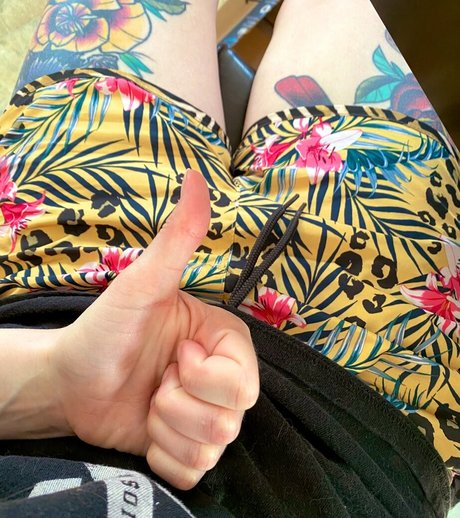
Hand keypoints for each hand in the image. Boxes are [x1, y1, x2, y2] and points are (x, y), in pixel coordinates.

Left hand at [50, 169, 258, 488]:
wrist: (70, 380)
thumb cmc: (107, 329)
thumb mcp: (143, 284)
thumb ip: (178, 238)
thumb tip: (198, 178)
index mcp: (226, 343)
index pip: (245, 383)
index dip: (204, 377)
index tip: (174, 358)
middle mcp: (223, 379)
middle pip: (231, 418)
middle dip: (179, 404)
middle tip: (156, 382)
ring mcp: (206, 416)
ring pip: (212, 446)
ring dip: (166, 427)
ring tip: (147, 402)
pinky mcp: (187, 448)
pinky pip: (194, 470)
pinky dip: (163, 454)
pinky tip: (146, 428)